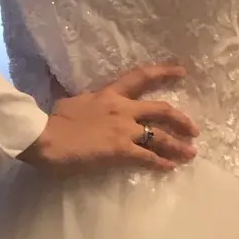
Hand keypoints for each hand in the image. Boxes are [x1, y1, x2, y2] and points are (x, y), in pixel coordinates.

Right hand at [19, 63, 197, 174]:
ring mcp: (124, 130)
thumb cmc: (52, 121)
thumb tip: (70, 91)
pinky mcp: (121, 151)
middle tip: (194, 129)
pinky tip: (170, 168)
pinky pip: (148, 158)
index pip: (141, 77)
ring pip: (160, 136)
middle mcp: (122, 109)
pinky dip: (161, 163)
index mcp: (109, 94)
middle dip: (181, 119)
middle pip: (161, 110)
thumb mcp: (70, 101)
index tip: (181, 70)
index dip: (164, 72)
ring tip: (190, 153)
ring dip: (178, 146)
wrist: (44, 137)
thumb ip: (81, 98)